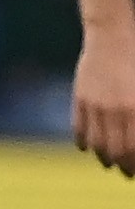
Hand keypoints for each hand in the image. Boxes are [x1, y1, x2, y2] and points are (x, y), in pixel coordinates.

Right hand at [72, 23, 134, 175]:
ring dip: (103, 158)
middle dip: (123, 167)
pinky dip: (84, 143)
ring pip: (97, 144)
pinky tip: (89, 147)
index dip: (134, 165)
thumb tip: (134, 142)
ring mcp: (95, 105)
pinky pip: (79, 129)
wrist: (112, 35)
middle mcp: (116, 110)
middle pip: (116, 152)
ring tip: (109, 163)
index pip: (133, 149)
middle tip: (127, 173)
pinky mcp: (80, 99)